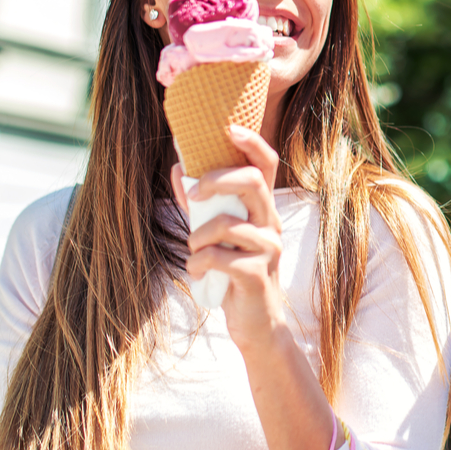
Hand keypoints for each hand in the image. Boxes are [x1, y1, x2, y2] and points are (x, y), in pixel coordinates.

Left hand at [170, 126, 286, 348]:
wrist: (256, 322)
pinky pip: (218, 257)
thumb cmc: (232, 270)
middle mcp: (270, 222)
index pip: (266, 164)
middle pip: (252, 182)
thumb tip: (179, 166)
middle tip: (193, 196)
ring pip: (229, 224)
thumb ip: (200, 202)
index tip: (228, 127)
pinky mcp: (257, 274)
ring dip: (198, 237)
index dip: (251, 142)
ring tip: (194, 252)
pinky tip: (198, 273)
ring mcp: (268, 248)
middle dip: (217, 181)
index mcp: (262, 207)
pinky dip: (197, 263)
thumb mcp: (215, 232)